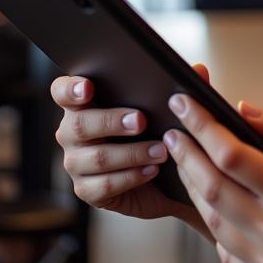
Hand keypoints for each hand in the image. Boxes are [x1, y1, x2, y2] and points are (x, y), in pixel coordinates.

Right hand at [51, 64, 210, 224]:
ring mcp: (76, 163)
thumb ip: (182, 88)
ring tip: (161, 150)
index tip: (88, 88)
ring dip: (131, 153)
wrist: (167, 179)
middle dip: (111, 121)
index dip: (70, 89)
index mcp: (86, 104)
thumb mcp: (171, 108)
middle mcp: (73, 133)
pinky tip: (152, 170)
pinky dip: (131, 176)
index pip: (63, 92)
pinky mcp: (87, 191)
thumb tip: (199, 70)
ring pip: (96, 157)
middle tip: (141, 120)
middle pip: (79, 125)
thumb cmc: (160, 131)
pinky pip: (104, 185)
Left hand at [164, 94, 262, 262]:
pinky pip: (224, 250)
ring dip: (194, 187)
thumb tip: (245, 109)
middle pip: (210, 186)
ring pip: (211, 220)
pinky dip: (213, 223)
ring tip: (189, 163)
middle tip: (175, 133)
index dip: (202, 126)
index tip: (184, 104)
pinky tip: (214, 203)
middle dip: (186, 154)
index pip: (231, 153)